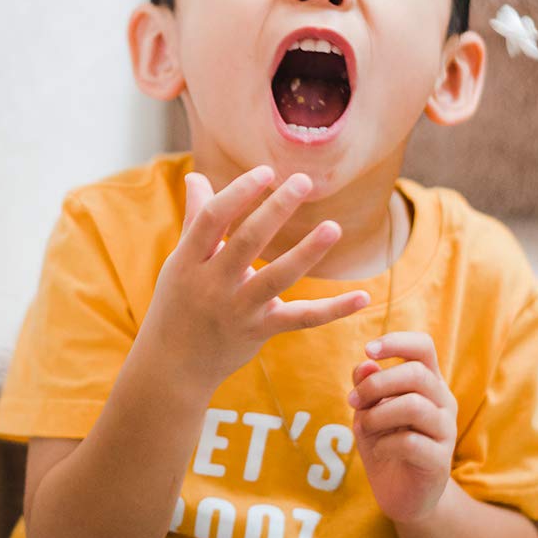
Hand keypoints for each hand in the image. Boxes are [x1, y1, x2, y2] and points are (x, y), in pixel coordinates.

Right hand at [144, 165, 371, 390]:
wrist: (173, 366)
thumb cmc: (178, 303)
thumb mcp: (180, 262)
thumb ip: (195, 219)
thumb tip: (196, 177)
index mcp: (188, 260)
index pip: (213, 219)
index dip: (239, 193)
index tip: (266, 171)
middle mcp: (212, 285)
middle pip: (246, 242)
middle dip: (275, 209)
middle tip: (304, 181)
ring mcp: (237, 310)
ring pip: (276, 278)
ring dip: (306, 252)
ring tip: (334, 227)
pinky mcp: (260, 331)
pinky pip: (302, 319)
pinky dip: (334, 310)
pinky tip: (364, 296)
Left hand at [347, 331, 456, 524]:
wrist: (403, 494)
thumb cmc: (386, 444)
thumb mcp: (368, 411)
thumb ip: (366, 386)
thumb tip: (365, 364)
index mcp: (428, 383)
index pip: (424, 347)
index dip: (397, 341)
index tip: (368, 350)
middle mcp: (443, 402)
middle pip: (417, 374)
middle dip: (377, 384)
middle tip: (353, 401)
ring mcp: (446, 431)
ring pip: (414, 406)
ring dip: (378, 415)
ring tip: (364, 427)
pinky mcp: (440, 461)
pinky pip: (410, 442)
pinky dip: (384, 443)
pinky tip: (379, 450)